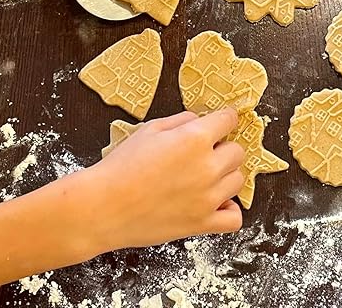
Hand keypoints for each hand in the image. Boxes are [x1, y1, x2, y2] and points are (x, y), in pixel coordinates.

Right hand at [67, 109, 244, 254]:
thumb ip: (181, 120)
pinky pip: (234, 218)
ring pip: (238, 180)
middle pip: (237, 151)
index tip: (220, 122)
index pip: (229, 119)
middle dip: (223, 148)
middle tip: (203, 153)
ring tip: (204, 177)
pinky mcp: (202, 224)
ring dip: (225, 176)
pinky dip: (229, 209)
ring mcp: (208, 198)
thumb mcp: (149, 129)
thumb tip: (200, 120)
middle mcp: (207, 166)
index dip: (223, 119)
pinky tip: (215, 202)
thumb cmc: (122, 166)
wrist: (103, 207)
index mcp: (195, 138)